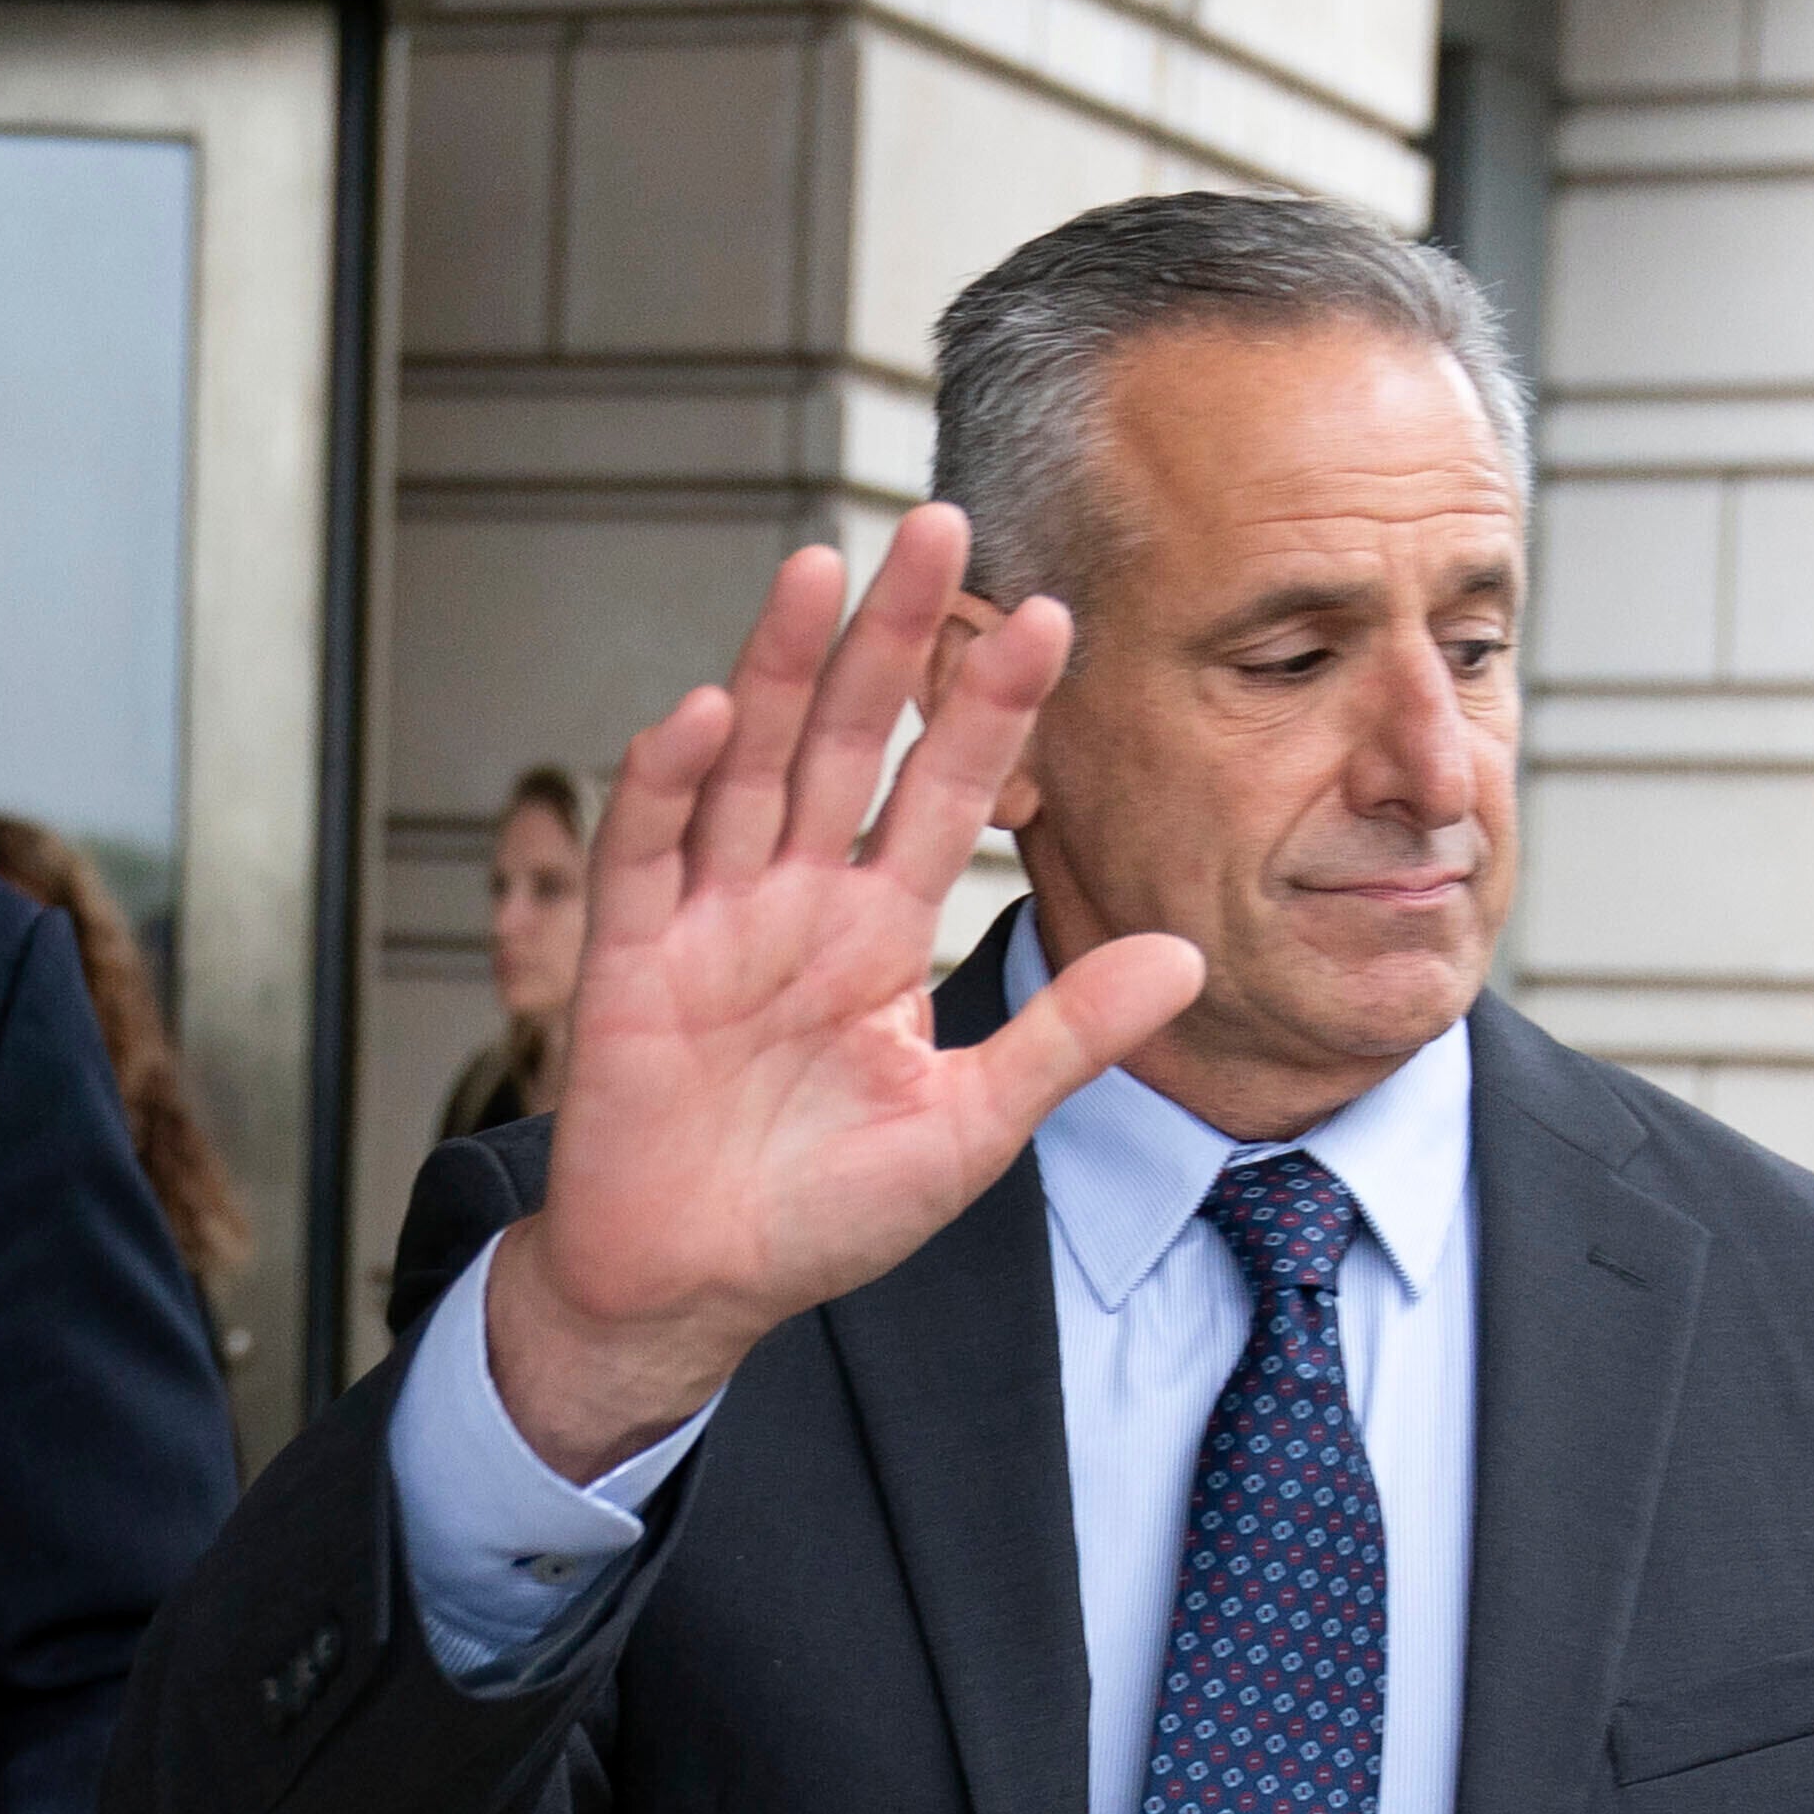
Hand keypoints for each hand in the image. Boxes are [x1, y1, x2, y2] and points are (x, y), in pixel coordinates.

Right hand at [484, 505, 1206, 1479]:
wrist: (691, 1289)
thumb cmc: (819, 1216)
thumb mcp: (967, 1130)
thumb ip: (1065, 1040)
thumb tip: (1186, 957)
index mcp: (878, 931)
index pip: (948, 790)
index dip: (993, 707)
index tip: (1052, 617)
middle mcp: (795, 900)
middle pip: (848, 738)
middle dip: (892, 634)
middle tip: (938, 524)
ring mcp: (709, 918)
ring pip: (751, 763)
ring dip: (781, 667)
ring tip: (822, 568)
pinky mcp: (627, 960)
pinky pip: (646, 852)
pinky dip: (670, 784)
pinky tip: (709, 712)